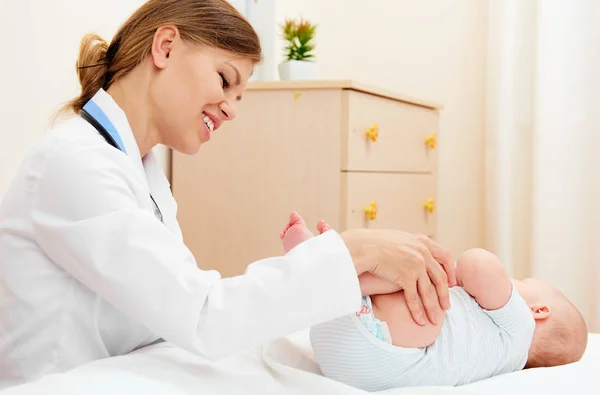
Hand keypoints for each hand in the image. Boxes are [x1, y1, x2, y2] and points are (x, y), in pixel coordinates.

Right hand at [340, 228, 454, 325]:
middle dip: (445, 294)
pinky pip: (414, 298)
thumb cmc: (375, 242)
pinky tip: (420, 321)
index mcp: (422, 242)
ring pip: (429, 291)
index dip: (451, 271)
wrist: (364, 246)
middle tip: (447, 306)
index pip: (445, 256)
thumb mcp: (399, 238)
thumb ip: (411, 245)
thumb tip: (414, 251)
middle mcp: (423, 253)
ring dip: (433, 307)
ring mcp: (416, 265)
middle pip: (440, 277)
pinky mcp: (405, 277)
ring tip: (436, 320)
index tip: (452, 283)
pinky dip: (418, 311)